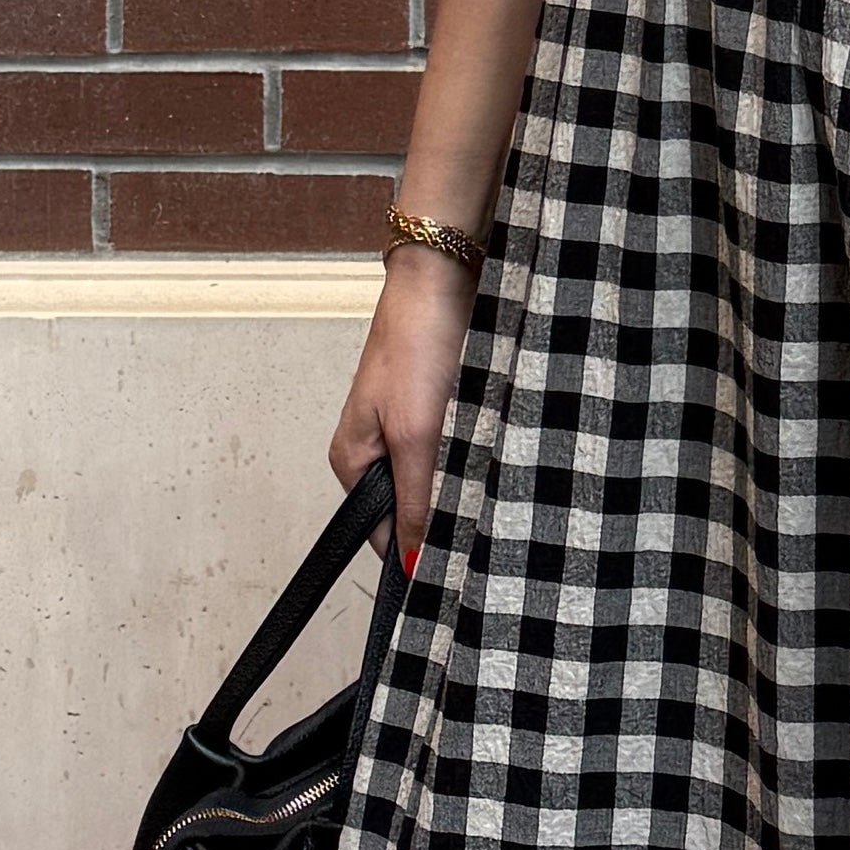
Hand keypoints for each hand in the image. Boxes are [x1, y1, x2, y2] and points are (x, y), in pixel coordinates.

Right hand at [333, 246, 474, 568]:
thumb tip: (410, 564)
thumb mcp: (415, 435)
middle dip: (446, 518)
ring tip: (492, 485)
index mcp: (354, 460)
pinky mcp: (438, 411)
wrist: (443, 281)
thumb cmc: (415, 346)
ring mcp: (407, 429)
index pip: (383, 532)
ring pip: (439, 481)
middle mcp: (377, 449)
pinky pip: (457, 453)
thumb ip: (414, 501)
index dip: (417, 553)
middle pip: (412, 508)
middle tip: (484, 527)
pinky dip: (475, 458)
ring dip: (464, 486)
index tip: (457, 569)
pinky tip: (496, 454)